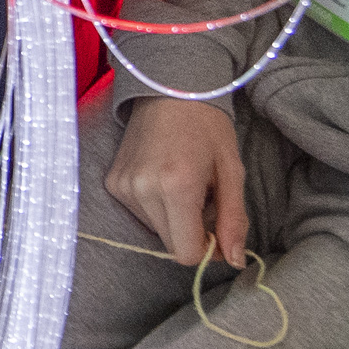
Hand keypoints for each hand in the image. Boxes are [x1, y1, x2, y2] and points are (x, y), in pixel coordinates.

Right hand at [106, 96, 250, 265]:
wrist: (169, 89)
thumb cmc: (207, 126)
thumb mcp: (231, 170)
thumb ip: (234, 218)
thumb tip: (235, 260)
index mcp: (176, 186)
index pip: (186, 252)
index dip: (207, 249)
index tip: (218, 230)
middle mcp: (143, 189)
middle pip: (170, 245)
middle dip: (191, 233)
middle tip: (204, 201)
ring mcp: (124, 186)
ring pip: (155, 230)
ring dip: (173, 218)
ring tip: (182, 184)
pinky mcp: (113, 183)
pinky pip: (140, 213)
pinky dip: (156, 205)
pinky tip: (163, 177)